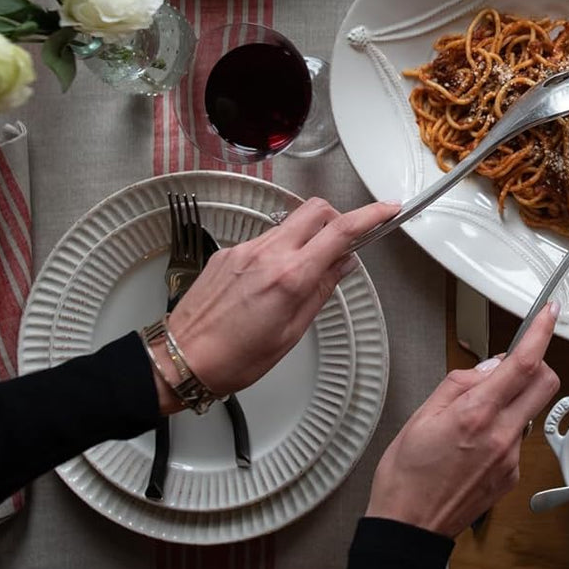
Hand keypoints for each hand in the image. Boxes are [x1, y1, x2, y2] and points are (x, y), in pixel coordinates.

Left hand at [150, 197, 400, 410]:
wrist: (181, 359)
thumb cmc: (235, 358)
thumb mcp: (291, 332)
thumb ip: (321, 291)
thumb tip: (343, 264)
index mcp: (290, 277)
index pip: (341, 231)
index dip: (371, 215)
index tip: (387, 209)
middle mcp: (268, 254)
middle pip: (316, 209)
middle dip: (338, 217)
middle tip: (344, 242)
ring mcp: (245, 249)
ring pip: (290, 223)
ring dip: (307, 236)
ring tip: (303, 272)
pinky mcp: (228, 252)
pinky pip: (265, 239)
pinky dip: (280, 250)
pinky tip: (271, 281)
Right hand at [364, 300, 561, 537]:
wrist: (409, 528)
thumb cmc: (406, 476)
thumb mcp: (421, 415)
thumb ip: (461, 383)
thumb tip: (491, 367)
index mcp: (476, 415)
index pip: (523, 364)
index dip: (541, 333)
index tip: (549, 314)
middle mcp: (501, 436)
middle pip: (545, 384)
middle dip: (536, 365)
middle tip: (511, 368)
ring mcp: (511, 458)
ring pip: (530, 411)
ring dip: (514, 402)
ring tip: (474, 420)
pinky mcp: (512, 476)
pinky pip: (519, 439)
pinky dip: (504, 431)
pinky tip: (475, 445)